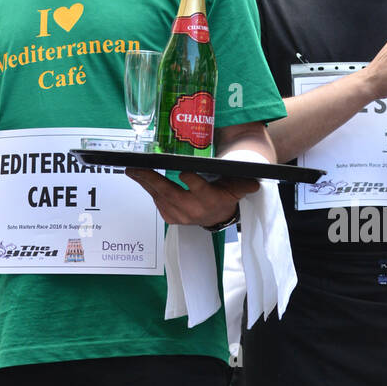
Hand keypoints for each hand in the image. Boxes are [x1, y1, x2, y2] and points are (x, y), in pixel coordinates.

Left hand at [126, 165, 258, 227]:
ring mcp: (180, 216)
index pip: (200, 189)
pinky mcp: (170, 217)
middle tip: (137, 167)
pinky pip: (156, 202)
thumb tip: (255, 181)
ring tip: (131, 169)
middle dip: (152, 180)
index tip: (183, 171)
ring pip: (159, 197)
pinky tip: (138, 177)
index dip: (192, 181)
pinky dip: (147, 189)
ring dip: (144, 182)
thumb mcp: (236, 188)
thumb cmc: (224, 195)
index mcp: (209, 199)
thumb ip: (243, 183)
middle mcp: (193, 209)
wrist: (216, 217)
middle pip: (171, 193)